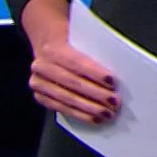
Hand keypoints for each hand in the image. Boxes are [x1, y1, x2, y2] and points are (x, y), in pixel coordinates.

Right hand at [22, 0, 118, 125]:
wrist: (47, 43)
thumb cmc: (72, 42)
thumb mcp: (80, 38)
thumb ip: (93, 49)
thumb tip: (118, 66)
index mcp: (52, 47)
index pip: (76, 61)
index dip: (94, 72)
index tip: (112, 81)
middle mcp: (41, 65)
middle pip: (73, 82)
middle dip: (96, 93)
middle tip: (115, 101)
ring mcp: (38, 83)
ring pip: (67, 98)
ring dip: (89, 108)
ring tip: (107, 113)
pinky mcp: (40, 96)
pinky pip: (61, 108)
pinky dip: (80, 114)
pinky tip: (94, 118)